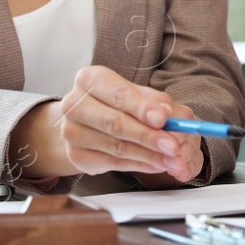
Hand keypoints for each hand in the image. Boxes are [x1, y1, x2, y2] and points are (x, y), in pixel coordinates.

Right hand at [14, 65, 199, 181]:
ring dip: (149, 155)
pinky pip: (112, 163)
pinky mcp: (75, 156)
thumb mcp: (138, 95)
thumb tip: (168, 114)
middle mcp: (74, 103)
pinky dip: (139, 165)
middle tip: (174, 146)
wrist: (87, 122)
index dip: (141, 108)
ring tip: (172, 160)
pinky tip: (156, 164)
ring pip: (115, 147)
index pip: (117, 94)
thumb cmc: (117, 103)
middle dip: (148, 136)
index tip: (163, 119)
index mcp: (90, 79)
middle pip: (114, 123)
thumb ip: (156, 102)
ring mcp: (71, 131)